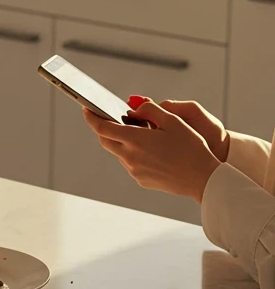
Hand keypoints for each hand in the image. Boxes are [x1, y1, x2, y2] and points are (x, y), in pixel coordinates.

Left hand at [81, 98, 220, 201]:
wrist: (201, 179)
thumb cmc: (191, 147)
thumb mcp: (173, 120)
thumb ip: (150, 110)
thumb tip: (134, 108)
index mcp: (135, 140)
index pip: (102, 127)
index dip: (91, 117)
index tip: (86, 109)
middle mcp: (130, 157)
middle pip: (106, 140)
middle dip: (104, 128)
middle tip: (108, 117)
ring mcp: (134, 170)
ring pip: (119, 152)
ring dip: (122, 141)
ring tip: (138, 131)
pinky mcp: (140, 179)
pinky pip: (130, 163)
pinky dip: (133, 153)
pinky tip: (149, 149)